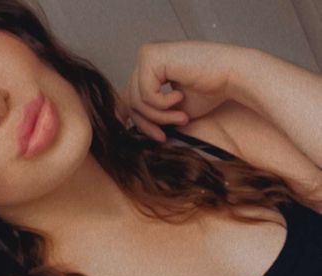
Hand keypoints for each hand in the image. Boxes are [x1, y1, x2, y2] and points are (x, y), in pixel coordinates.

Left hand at [116, 40, 245, 140]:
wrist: (232, 76)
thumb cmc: (208, 93)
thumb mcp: (172, 110)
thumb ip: (151, 114)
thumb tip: (126, 129)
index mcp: (151, 68)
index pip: (131, 99)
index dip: (140, 122)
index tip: (157, 137)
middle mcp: (146, 57)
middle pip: (130, 101)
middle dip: (147, 124)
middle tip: (164, 136)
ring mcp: (147, 54)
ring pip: (136, 100)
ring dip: (159, 117)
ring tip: (180, 118)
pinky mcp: (151, 56)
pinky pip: (145, 94)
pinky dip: (161, 105)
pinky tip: (180, 97)